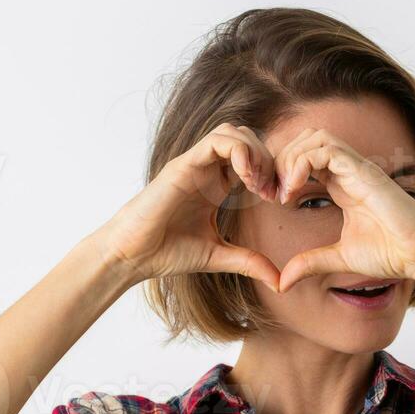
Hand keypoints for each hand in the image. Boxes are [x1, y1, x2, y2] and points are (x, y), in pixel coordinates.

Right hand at [94, 123, 282, 288]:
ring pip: (233, 131)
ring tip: (257, 183)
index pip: (251, 159)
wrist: (134, 256)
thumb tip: (280, 282)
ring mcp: (194, 164)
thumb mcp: (219, 256)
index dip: (271, 173)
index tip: (277, 199)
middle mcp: (206, 170)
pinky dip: (239, 151)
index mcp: (215, 185)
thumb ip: (249, 262)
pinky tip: (246, 178)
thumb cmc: (167, 253)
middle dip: (267, 161)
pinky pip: (216, 141)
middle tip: (271, 191)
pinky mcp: (183, 165)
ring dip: (254, 152)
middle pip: (247, 139)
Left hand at [268, 128, 414, 291]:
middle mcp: (348, 171)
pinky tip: (295, 189)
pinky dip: (303, 162)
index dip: (282, 172)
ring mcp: (356, 168)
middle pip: (305, 139)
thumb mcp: (339, 258)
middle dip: (281, 160)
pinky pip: (326, 149)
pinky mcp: (364, 171)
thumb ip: (310, 263)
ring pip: (314, 137)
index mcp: (342, 184)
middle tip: (270, 191)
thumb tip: (282, 282)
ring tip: (283, 190)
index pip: (304, 158)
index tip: (270, 199)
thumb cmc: (391, 254)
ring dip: (291, 158)